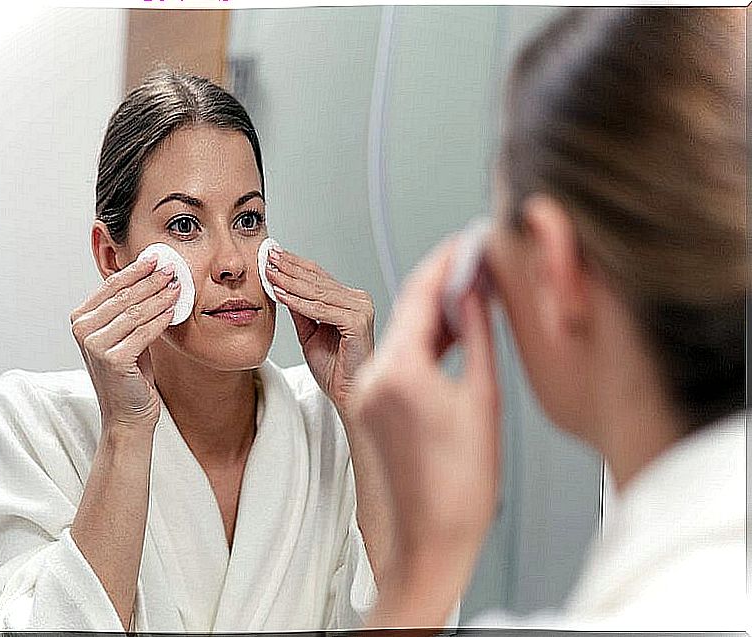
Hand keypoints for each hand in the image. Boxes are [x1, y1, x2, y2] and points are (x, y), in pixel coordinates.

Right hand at [70, 254, 179, 432]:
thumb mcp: (125, 333)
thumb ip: (129, 307)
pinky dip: (161, 320)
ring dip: (160, 297)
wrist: (127, 412)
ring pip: (135, 312)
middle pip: (124, 296)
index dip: (136, 269)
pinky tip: (174, 310)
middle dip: (152, 280)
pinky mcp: (112, 359)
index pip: (112, 286)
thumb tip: (153, 273)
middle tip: (173, 268)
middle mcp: (83, 330)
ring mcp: (95, 345)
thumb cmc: (129, 372)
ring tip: (178, 286)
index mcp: (81, 318)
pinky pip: (143, 332)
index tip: (158, 257)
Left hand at [266, 247, 373, 419]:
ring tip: (268, 272)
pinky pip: (321, 310)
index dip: (294, 265)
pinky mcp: (357, 322)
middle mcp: (359, 301)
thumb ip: (300, 310)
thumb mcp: (310, 333)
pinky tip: (280, 294)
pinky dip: (298, 302)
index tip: (272, 255)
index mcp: (351, 300)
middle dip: (289, 268)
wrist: (346, 394)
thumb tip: (281, 287)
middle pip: (317, 280)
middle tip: (267, 256)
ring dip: (290, 281)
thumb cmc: (334, 368)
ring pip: (317, 292)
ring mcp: (361, 310)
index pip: (319, 276)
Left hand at [350, 238, 500, 626]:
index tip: (463, 243)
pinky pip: (392, 358)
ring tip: (462, 293)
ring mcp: (367, 393)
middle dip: (435, 283)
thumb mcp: (482, 400)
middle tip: (466, 263)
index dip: (444, 263)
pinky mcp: (369, 408)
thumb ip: (474, 337)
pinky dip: (418, 341)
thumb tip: (472, 293)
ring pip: (397, 333)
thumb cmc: (462, 487)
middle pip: (403, 311)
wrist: (430, 541)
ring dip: (427, 312)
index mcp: (401, 371)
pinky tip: (444, 334)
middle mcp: (374, 377)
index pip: (419, 295)